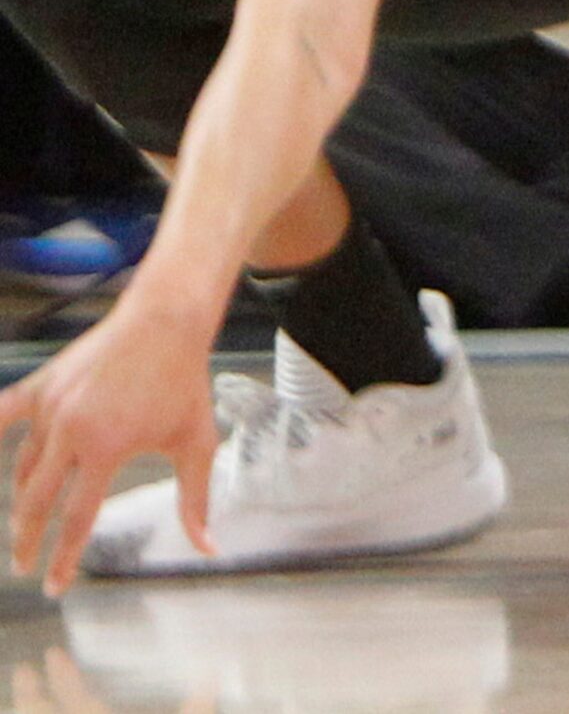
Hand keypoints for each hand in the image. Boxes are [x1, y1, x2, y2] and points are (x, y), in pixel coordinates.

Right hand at [1, 299, 219, 596]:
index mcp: (105, 449)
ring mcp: (50, 407)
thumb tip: (209, 547)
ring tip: (24, 521)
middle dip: (27, 539)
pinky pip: (4, 416)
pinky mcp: (41, 386)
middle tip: (24, 565)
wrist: (166, 321)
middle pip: (35, 502)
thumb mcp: (197, 442)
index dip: (63, 558)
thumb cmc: (184, 383)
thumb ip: (196, 499)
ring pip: (23, 466)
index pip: (76, 519)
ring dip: (21, 499)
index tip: (54, 586)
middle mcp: (70, 431)